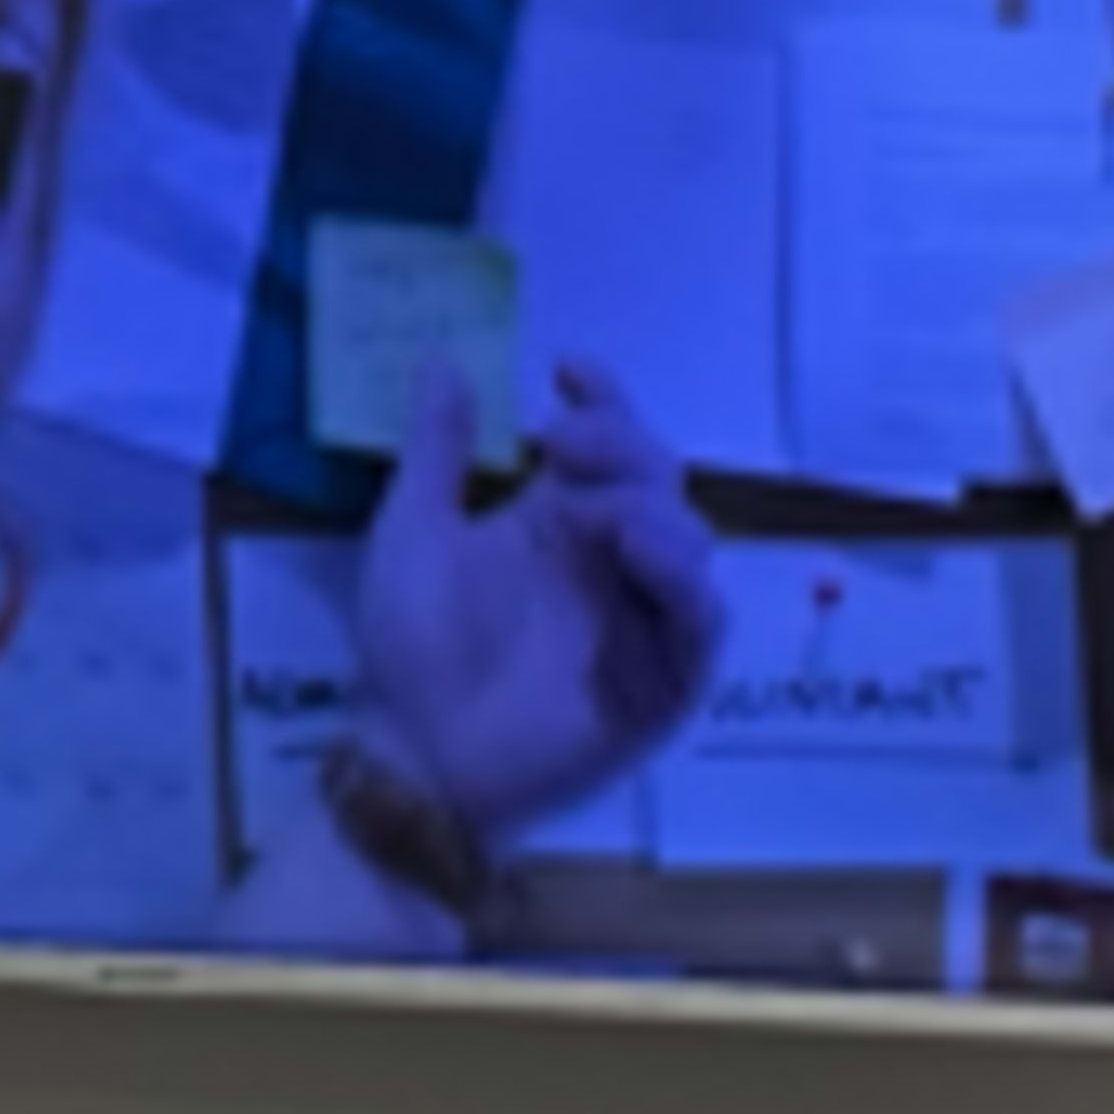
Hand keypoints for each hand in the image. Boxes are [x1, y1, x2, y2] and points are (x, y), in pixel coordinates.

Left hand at [354, 354, 722, 852]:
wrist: (416, 756)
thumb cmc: (411, 646)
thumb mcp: (413, 535)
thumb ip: (436, 450)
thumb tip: (442, 358)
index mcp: (559, 520)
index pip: (609, 442)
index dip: (603, 401)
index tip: (566, 371)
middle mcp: (611, 560)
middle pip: (657, 478)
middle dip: (621, 447)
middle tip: (560, 444)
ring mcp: (642, 620)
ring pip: (690, 542)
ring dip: (653, 512)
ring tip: (603, 517)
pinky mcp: (663, 682)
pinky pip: (702, 627)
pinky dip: (685, 588)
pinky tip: (643, 560)